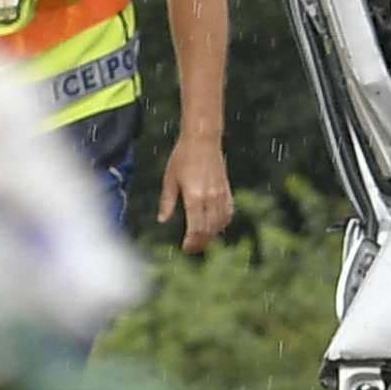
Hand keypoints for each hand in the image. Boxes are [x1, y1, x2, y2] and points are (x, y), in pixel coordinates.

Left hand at [167, 135, 236, 253]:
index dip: (191, 242)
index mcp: (194, 196)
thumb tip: (162, 220)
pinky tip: (215, 226)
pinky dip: (222, 223)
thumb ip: (167, 202)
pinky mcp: (226, 189)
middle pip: (208, 230)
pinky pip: (228, 212)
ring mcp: (220, 194)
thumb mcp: (170, 179)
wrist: (202, 140)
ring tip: (201, 240)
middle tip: (191, 249)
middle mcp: (209, 198)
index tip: (185, 248)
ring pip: (219, 223)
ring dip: (211, 235)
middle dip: (200, 243)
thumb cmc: (182, 157)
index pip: (196, 228)